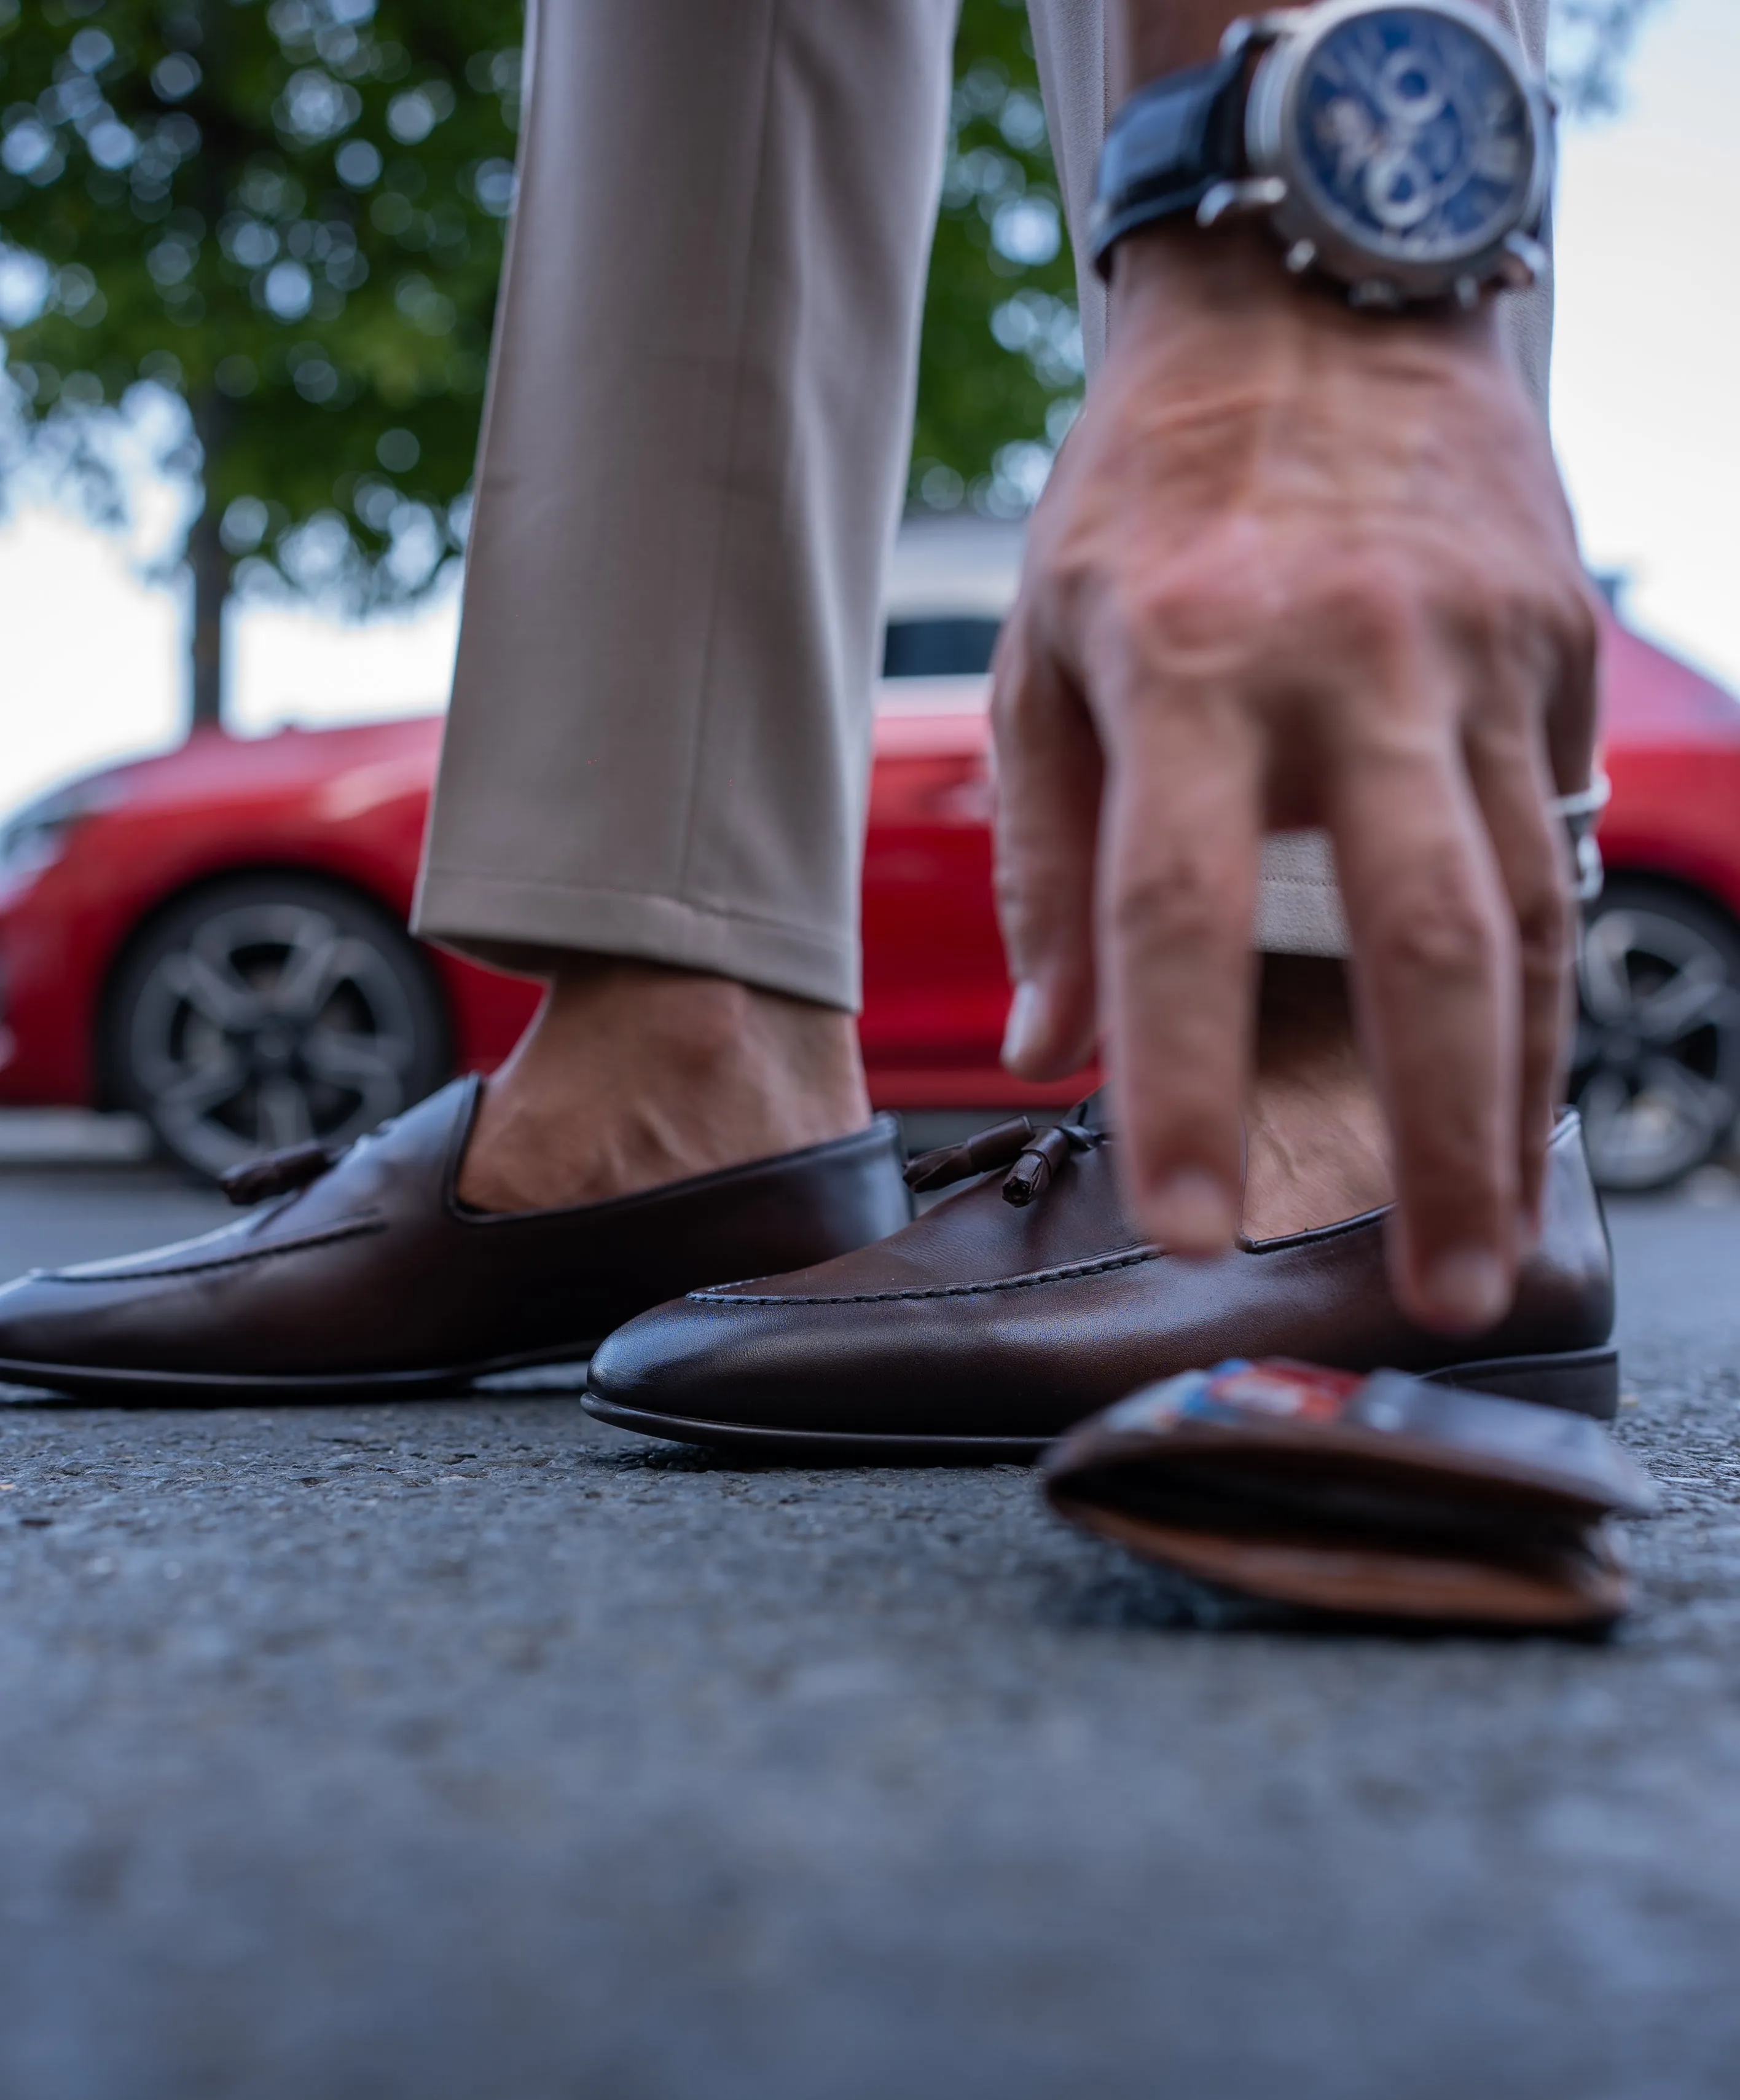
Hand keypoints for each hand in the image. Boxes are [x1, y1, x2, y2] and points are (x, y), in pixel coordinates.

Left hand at [992, 228, 1600, 1333]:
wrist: (1320, 296)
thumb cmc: (1152, 490)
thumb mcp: (1044, 648)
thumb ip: (1043, 856)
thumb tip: (1051, 1046)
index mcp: (1188, 660)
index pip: (1180, 911)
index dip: (1184, 1084)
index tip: (1189, 1229)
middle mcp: (1354, 663)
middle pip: (1427, 942)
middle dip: (1443, 1141)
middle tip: (1435, 1294)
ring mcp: (1480, 655)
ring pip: (1528, 920)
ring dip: (1518, 1102)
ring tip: (1493, 1239)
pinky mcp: (1557, 653)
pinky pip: (1552, 851)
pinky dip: (1540, 989)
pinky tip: (1519, 1095)